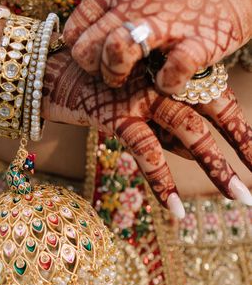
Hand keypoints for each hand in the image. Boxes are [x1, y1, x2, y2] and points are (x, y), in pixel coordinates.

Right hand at [42, 49, 251, 213]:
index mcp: (172, 74)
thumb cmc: (99, 89)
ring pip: (190, 132)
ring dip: (216, 167)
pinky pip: (147, 152)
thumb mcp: (140, 103)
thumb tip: (195, 153)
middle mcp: (165, 80)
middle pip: (215, 115)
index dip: (244, 130)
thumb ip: (166, 124)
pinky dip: (162, 183)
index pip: (219, 100)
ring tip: (238, 196)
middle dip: (242, 150)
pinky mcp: (118, 115)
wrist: (52, 75)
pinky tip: (176, 210)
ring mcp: (143, 95)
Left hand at [63, 0, 251, 93]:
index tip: (96, 56)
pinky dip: (168, 84)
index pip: (75, 29)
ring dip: (120, 76)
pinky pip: (172, 72)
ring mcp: (166, 22)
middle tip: (116, 74)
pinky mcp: (200, 40)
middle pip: (86, 51)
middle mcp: (134, 6)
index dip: (80, 49)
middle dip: (95, 70)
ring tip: (139, 76)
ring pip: (116, 55)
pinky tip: (172, 79)